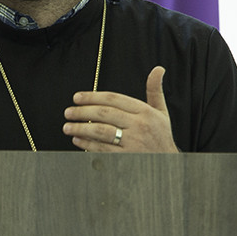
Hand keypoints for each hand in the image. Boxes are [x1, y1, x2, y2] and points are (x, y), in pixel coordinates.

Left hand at [61, 66, 178, 152]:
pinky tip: (77, 140)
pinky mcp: (126, 158)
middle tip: (68, 112)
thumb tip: (158, 70)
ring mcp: (132, 143)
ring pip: (100, 131)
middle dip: (82, 112)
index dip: (92, 96)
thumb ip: (155, 91)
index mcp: (145, 112)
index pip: (114, 99)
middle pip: (104, 114)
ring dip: (80, 128)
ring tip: (68, 127)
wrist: (168, 165)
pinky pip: (102, 149)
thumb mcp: (161, 113)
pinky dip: (87, 144)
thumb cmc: (161, 137)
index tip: (77, 98)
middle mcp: (139, 126)